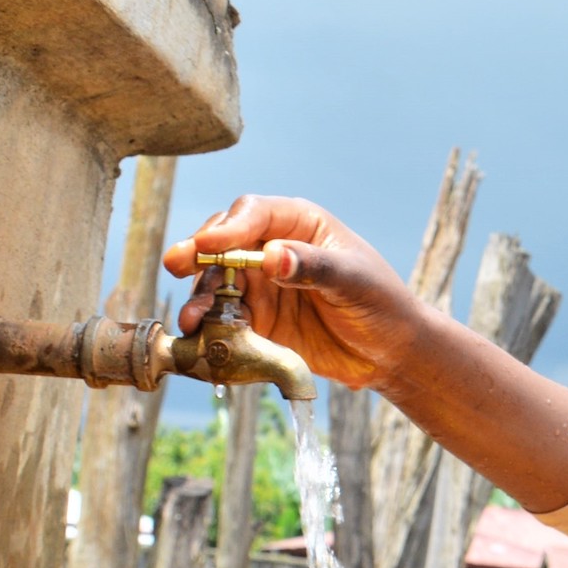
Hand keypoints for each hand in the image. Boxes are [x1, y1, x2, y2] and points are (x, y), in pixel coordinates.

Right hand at [163, 196, 434, 390]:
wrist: (391, 353)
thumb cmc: (382, 304)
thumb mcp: (354, 282)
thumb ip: (314, 267)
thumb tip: (272, 257)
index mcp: (299, 224)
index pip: (253, 214)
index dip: (228, 228)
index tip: (208, 246)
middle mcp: (272, 249)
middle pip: (222, 243)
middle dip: (197, 254)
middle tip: (176, 265)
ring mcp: (260, 285)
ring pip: (216, 284)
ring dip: (199, 298)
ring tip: (191, 319)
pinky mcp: (256, 321)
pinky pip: (223, 319)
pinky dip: (208, 328)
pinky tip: (200, 338)